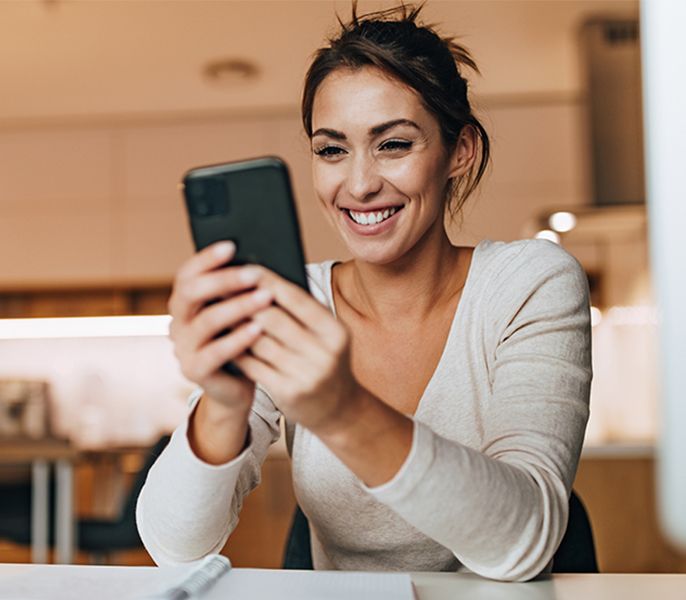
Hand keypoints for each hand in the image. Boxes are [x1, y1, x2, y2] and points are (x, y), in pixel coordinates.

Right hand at [168, 242, 273, 412]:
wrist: (237, 387)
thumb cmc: (242, 341)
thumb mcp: (240, 313)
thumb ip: (240, 291)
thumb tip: (261, 260)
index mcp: (185, 303)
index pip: (187, 274)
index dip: (206, 259)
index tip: (232, 245)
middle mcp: (177, 323)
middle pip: (191, 293)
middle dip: (224, 280)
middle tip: (255, 273)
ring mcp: (182, 348)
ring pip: (206, 321)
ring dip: (238, 306)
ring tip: (265, 297)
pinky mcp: (193, 371)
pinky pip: (215, 352)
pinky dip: (238, 338)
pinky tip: (258, 328)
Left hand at [233, 267, 360, 434]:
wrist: (337, 407)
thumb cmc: (323, 358)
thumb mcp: (325, 335)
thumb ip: (301, 310)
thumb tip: (261, 279)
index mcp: (335, 331)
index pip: (297, 299)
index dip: (268, 281)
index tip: (245, 267)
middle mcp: (324, 353)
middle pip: (273, 319)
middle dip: (244, 301)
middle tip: (221, 285)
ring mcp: (306, 375)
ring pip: (258, 342)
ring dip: (235, 324)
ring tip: (218, 309)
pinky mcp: (288, 393)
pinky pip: (253, 365)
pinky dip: (236, 349)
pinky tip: (223, 338)